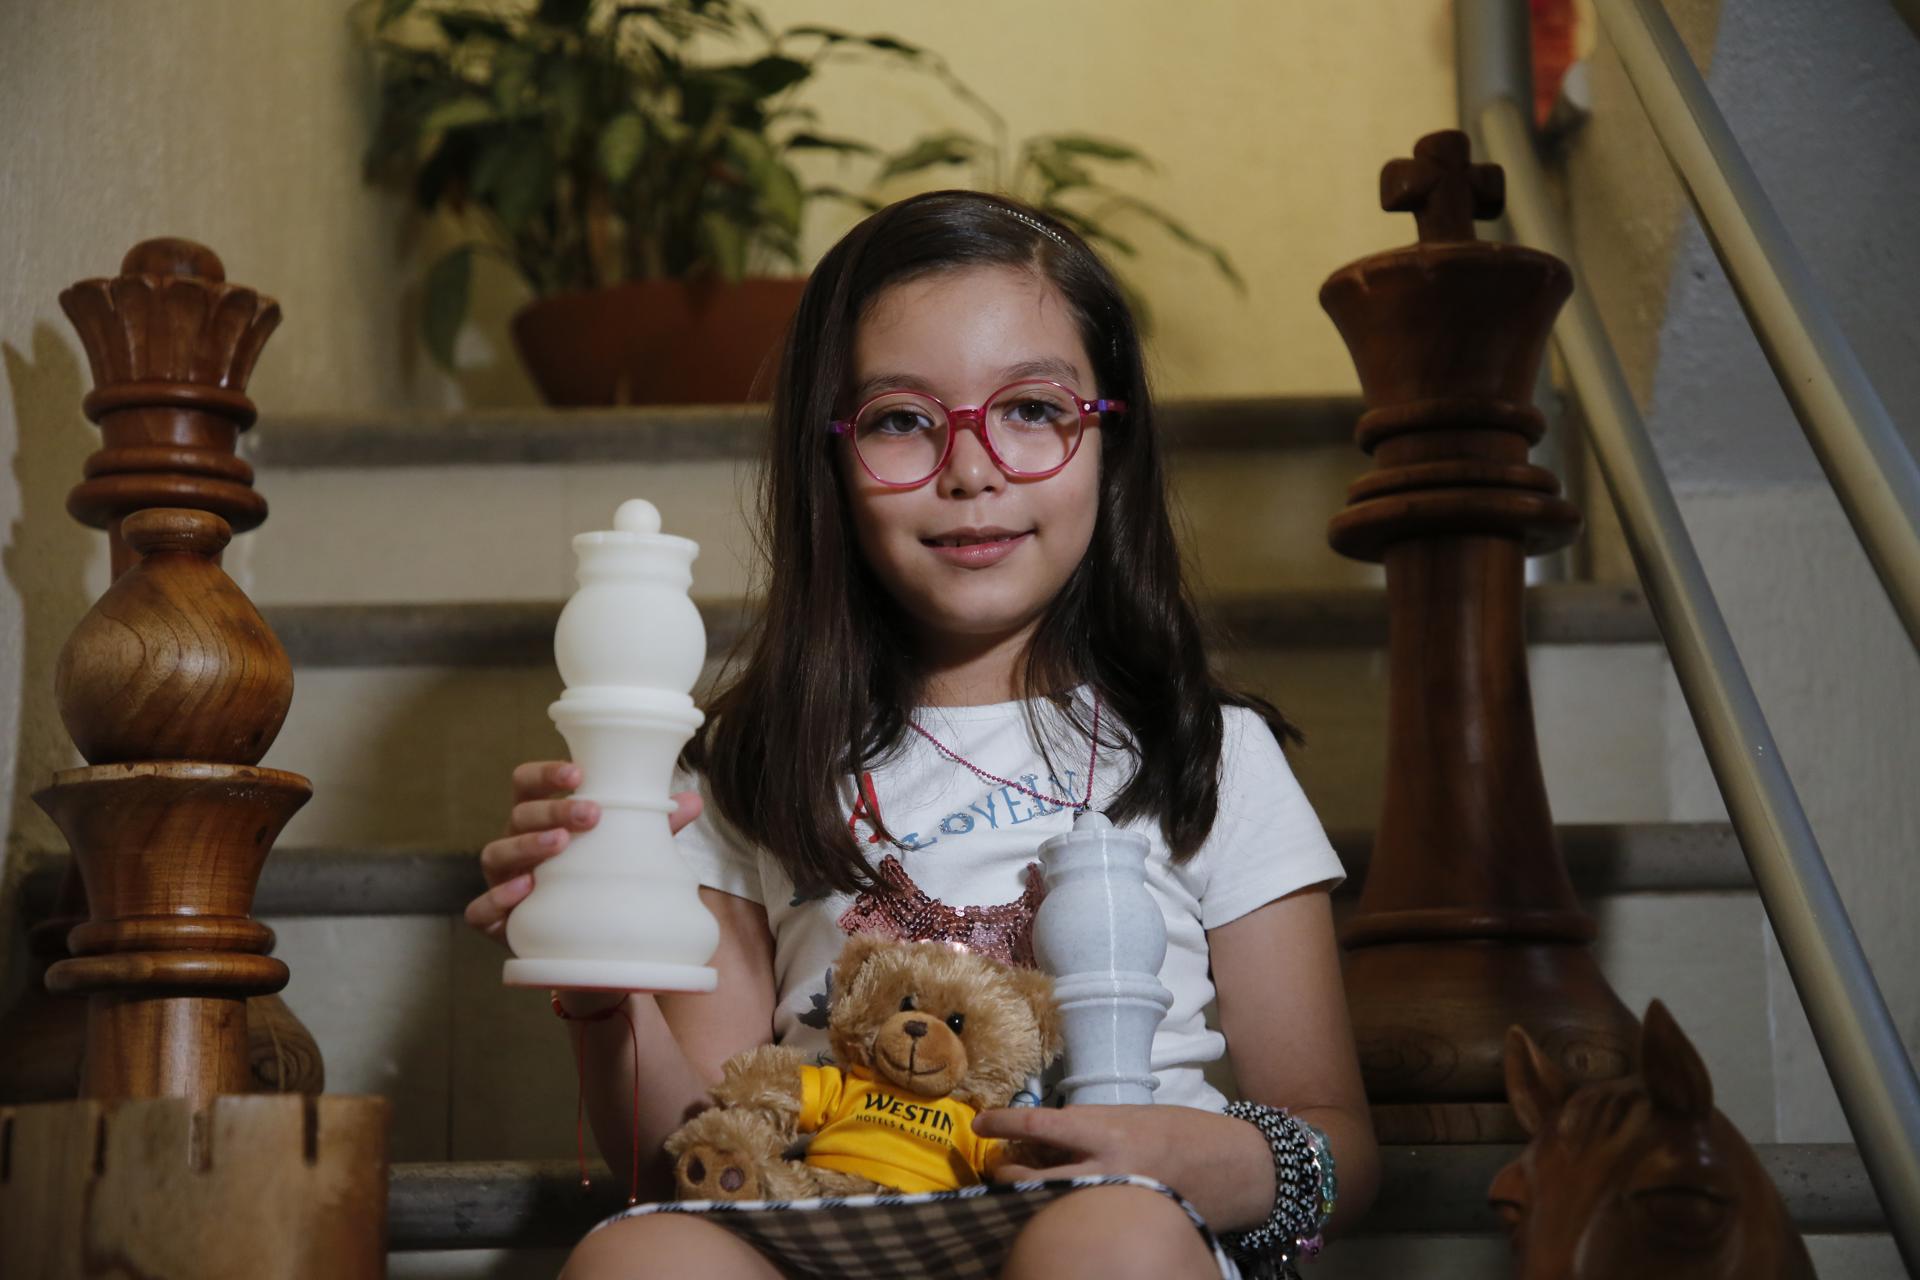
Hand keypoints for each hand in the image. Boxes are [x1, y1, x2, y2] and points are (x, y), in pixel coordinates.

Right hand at [463, 759, 704, 949]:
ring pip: (496, 854)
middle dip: (551, 810)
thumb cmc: (598, 882)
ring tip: (561, 844)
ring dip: (526, 845)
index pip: (528, 783)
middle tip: (590, 813)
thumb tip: (692, 800)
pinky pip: (480, 908)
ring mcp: (501, 881)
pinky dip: (498, 897)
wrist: (587, 950)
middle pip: (517, 815)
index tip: (578, 771)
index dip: (545, 773)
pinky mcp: (496, 921)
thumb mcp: (626, 852)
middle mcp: (514, 844)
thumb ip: (653, 827)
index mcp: (539, 819)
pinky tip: (526, 888)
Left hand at [972, 1104, 1274, 1230]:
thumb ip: (1089, 1128)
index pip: (1039, 1124)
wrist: (1233, 1166)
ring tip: (1016, 1192)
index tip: (980, 1122)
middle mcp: (1104, 1168)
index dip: (1003, 1123)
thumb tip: (1043, 1138)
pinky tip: (1053, 1214)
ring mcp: (1112, 1200)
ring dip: (1024, 1199)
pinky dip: (1058, 1217)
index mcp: (1106, 1131)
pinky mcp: (1124, 1222)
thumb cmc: (1181, 1132)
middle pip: (1030, 1177)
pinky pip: (1077, 1223)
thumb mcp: (1131, 1117)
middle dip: (1003, 1174)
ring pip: (1046, 1205)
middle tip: (994, 1167)